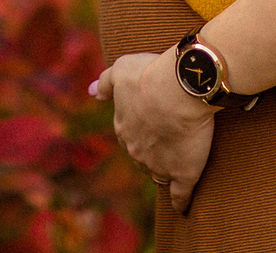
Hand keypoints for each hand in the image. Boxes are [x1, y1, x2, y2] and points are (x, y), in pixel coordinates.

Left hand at [88, 49, 214, 213]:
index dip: (138, 133)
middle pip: (142, 157)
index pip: (128, 136)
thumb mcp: (121, 69)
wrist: (174, 91)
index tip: (148, 128)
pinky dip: (181, 201)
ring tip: (175, 170)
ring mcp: (160, 165)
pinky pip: (180, 194)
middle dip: (150, 154)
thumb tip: (92, 91)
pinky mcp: (183, 174)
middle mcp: (137, 150)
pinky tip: (183, 207)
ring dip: (165, 172)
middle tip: (165, 146)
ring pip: (160, 174)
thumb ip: (107, 81)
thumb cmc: (148, 76)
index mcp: (123, 128)